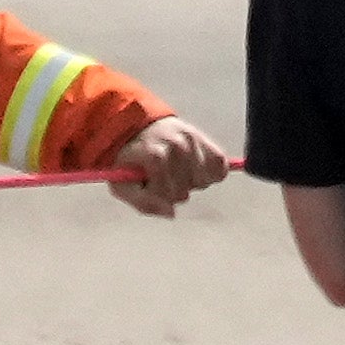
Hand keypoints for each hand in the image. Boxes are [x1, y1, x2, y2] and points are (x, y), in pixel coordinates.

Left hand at [105, 115, 230, 219]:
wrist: (139, 130)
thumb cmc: (130, 162)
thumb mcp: (123, 185)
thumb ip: (143, 203)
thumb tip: (172, 213)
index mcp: (154, 151)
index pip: (165, 183)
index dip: (158, 192)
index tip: (149, 188)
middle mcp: (178, 143)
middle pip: (185, 188)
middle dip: (172, 191)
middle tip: (160, 179)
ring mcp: (196, 142)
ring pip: (204, 180)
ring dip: (191, 184)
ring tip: (176, 174)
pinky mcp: (208, 142)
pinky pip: (221, 168)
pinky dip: (210, 175)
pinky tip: (193, 172)